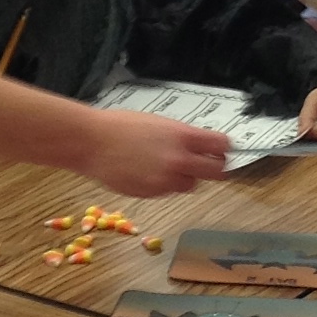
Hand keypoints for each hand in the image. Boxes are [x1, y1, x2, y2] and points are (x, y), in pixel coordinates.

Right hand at [86, 106, 231, 194]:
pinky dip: (165, 184)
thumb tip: (201, 145)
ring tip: (168, 166)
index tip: (222, 149)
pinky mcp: (152, 193)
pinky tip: (150, 172)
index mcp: (182, 136)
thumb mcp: (159, 123)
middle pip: (217, 172)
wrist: (92, 142)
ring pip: (192, 184)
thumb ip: (183, 136)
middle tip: (210, 164)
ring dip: (187, 177)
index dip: (223, 148)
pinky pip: (169, 191)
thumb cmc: (121, 126)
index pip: (221, 145)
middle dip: (216, 168)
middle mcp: (179, 160)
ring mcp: (166, 180)